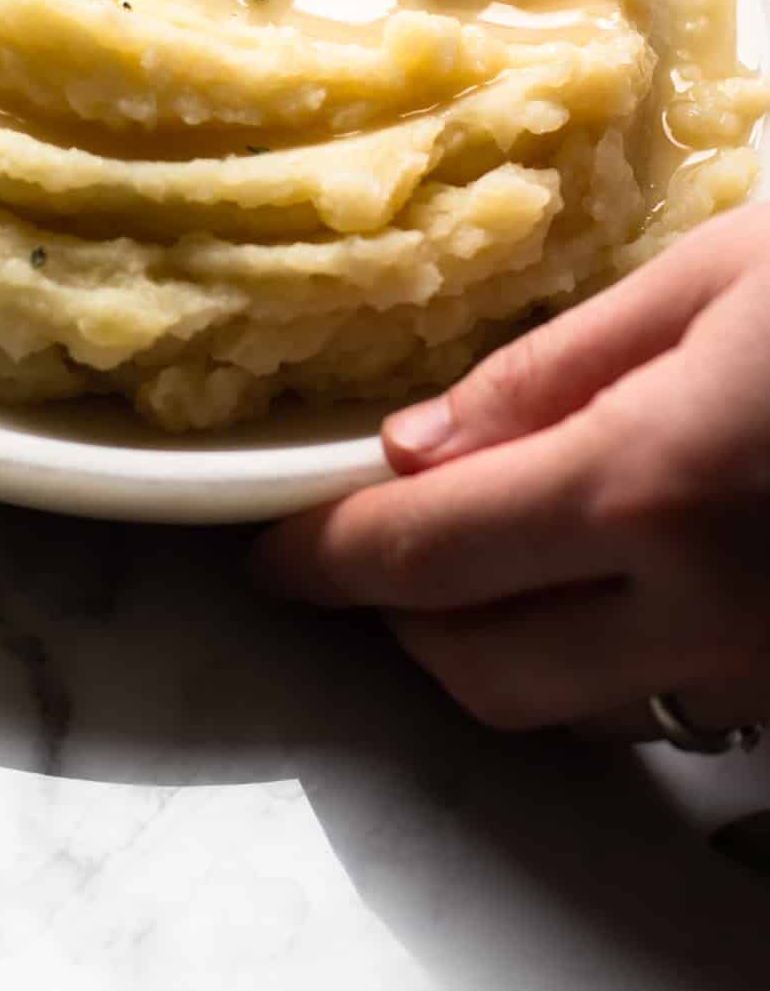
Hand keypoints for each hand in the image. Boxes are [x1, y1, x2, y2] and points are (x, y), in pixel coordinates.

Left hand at [252, 204, 769, 739]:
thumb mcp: (710, 280)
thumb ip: (554, 369)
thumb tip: (416, 444)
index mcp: (650, 484)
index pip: (432, 554)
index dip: (330, 559)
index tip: (269, 553)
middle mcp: (700, 609)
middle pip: (486, 668)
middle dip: (400, 614)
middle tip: (373, 536)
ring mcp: (757, 668)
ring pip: (572, 711)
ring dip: (499, 645)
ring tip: (484, 550)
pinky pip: (659, 704)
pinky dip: (598, 658)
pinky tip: (601, 579)